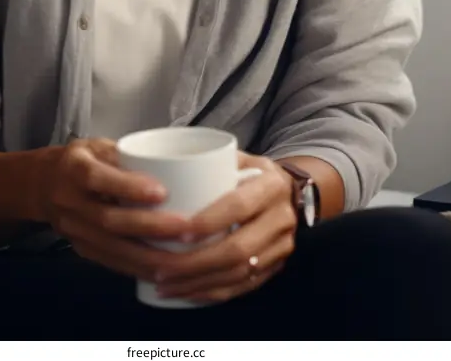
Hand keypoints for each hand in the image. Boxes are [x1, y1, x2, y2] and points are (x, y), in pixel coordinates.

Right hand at [32, 138, 193, 279]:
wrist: (42, 185)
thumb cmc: (80, 161)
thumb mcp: (98, 145)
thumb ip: (126, 155)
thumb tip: (169, 166)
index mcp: (73, 169)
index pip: (98, 178)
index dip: (128, 187)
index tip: (162, 191)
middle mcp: (69, 201)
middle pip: (109, 220)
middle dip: (150, 227)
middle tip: (185, 227)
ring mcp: (73, 230)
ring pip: (112, 247)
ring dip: (149, 256)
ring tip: (181, 256)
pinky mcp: (81, 249)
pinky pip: (111, 262)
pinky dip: (137, 269)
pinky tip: (161, 270)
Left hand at [153, 153, 296, 303]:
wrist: (289, 191)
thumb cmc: (251, 171)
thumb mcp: (239, 157)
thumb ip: (211, 163)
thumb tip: (168, 170)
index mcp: (271, 186)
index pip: (238, 206)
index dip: (208, 222)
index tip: (179, 232)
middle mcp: (281, 218)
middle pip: (238, 250)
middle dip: (196, 263)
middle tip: (161, 268)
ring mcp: (282, 247)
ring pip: (239, 274)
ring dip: (199, 283)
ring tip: (165, 286)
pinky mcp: (277, 266)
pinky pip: (244, 286)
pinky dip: (213, 293)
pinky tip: (187, 293)